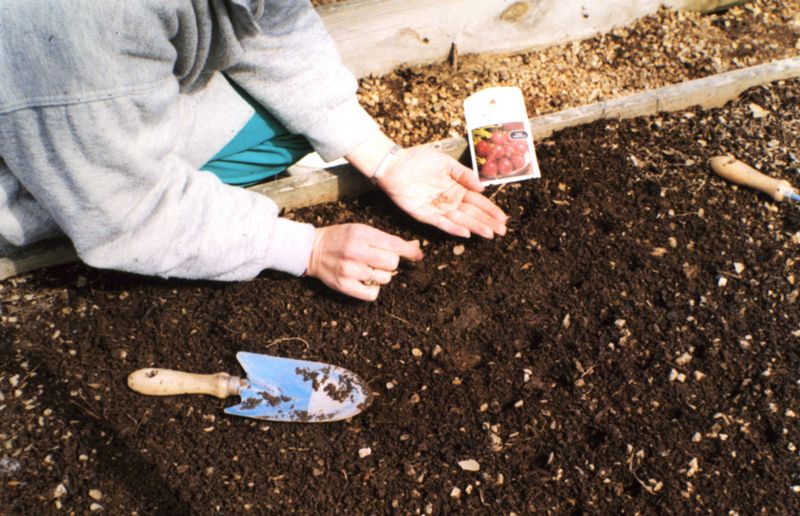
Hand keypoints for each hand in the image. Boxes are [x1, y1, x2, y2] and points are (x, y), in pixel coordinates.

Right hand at [306, 224, 423, 300]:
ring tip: (368, 269)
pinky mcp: (344, 285)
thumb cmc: (342, 238)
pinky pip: (373, 294)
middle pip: (392, 263)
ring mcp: (349, 270)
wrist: (312, 250)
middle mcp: (356, 251)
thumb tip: (416, 247)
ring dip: (381, 275)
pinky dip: (373, 289)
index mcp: (362, 234)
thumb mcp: (363, 231)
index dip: (409, 251)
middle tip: (379, 260)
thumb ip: (388, 240)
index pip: (394, 245)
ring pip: (384, 279)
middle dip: (390, 263)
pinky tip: (365, 281)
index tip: (418, 255)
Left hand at [376, 147, 507, 238]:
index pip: (478, 202)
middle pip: (472, 214)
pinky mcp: (425, 214)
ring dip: (475, 227)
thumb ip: (464, 174)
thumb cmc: (420, 160)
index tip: (504, 218)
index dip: (491, 210)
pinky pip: (442, 223)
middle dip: (488, 222)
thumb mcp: (446, 163)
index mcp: (457, 188)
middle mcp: (450, 200)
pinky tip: (466, 233)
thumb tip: (483, 187)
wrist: (395, 165)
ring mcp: (438, 209)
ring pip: (461, 220)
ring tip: (490, 234)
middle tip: (502, 231)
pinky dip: (453, 228)